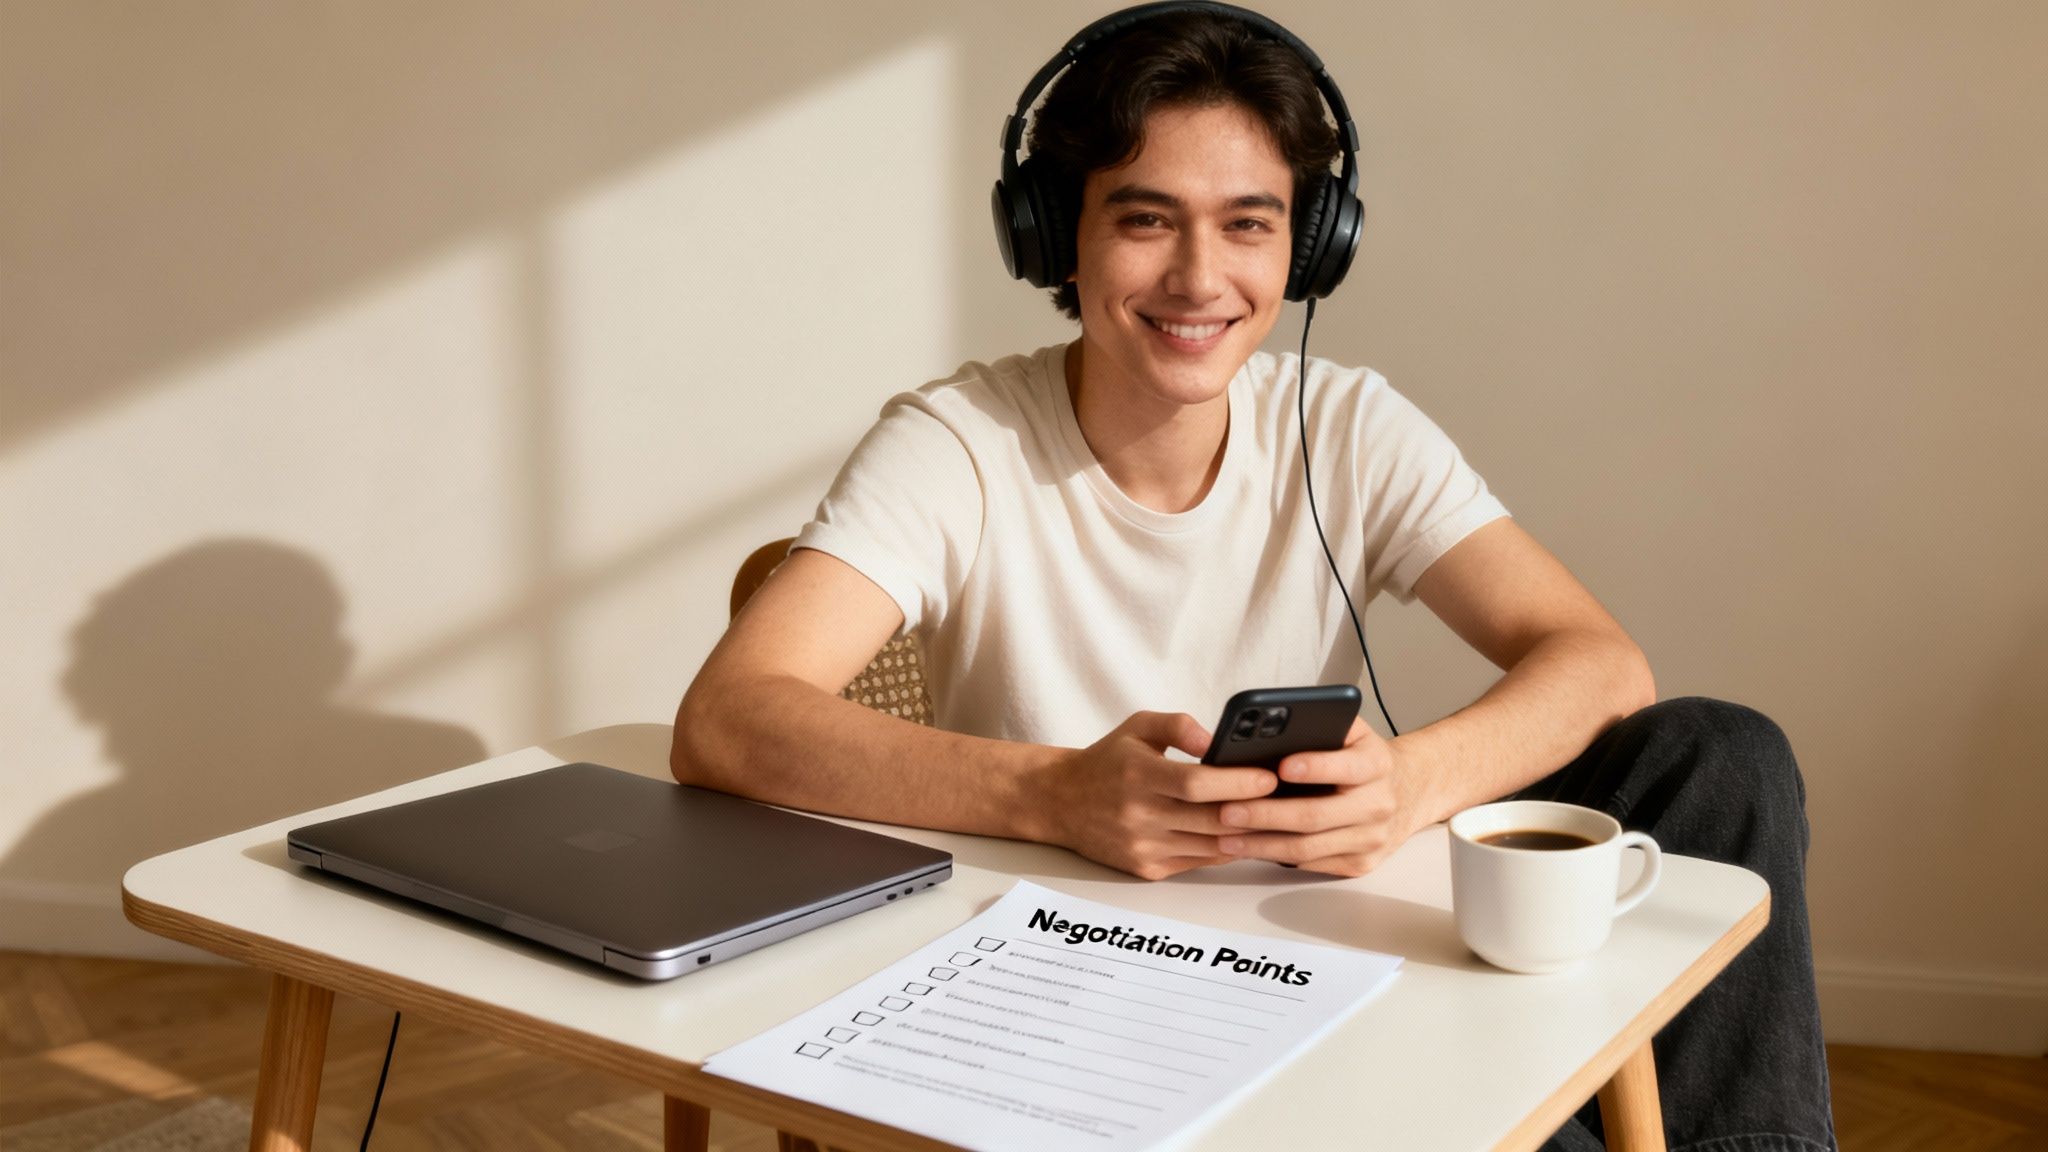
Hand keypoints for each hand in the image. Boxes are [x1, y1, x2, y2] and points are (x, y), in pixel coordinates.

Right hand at [1047, 711, 1279, 880]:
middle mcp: (1138, 814)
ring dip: (1247, 834)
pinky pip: (1199, 862)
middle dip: (1254, 810)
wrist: (1061, 802)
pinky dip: (1225, 850)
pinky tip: (1245, 835)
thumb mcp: (1137, 726)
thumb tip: (1216, 740)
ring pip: (1210, 846)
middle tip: (1288, 798)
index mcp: (1137, 773)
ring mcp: (1142, 846)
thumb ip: (1178, 725)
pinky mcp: (1146, 869)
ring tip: (1276, 818)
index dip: (1238, 782)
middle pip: (1210, 819)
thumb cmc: (1108, 760)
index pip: (1196, 783)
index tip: (1269, 777)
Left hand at [1214, 719, 1420, 876]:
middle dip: (1266, 814)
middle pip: (1315, 816)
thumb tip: (1265, 726)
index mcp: (1376, 764)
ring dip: (1261, 844)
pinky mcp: (1360, 864)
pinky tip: (1249, 847)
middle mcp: (1377, 804)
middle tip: (1228, 810)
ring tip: (1226, 835)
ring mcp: (1370, 839)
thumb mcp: (1353, 732)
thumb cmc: (1362, 759)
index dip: (1315, 767)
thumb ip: (1320, 724)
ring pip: (1308, 847)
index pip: (1347, 767)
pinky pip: (1312, 863)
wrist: (1407, 793)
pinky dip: (1276, 856)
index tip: (1281, 766)